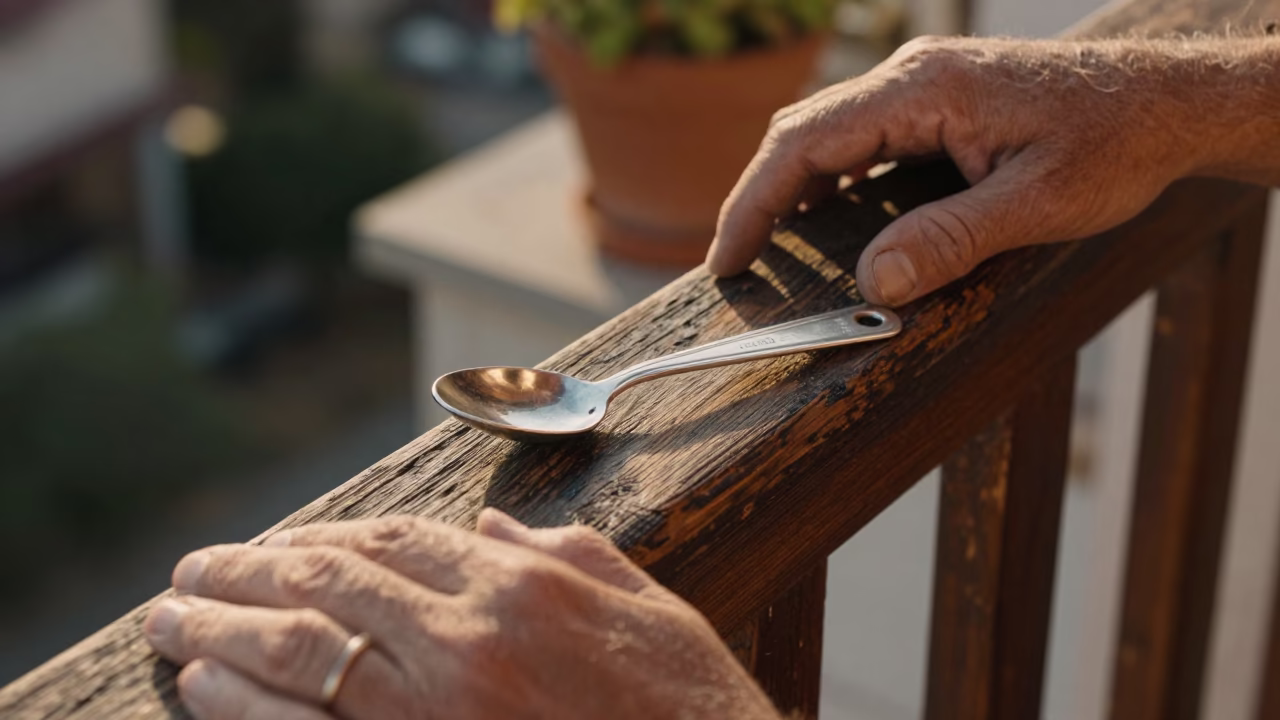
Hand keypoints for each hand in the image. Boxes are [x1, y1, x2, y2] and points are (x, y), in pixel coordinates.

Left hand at [144, 511, 776, 719]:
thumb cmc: (684, 706)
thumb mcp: (647, 606)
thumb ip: (565, 555)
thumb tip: (490, 530)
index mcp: (521, 586)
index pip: (397, 539)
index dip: (326, 535)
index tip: (281, 542)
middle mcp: (465, 637)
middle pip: (329, 584)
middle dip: (249, 571)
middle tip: (193, 571)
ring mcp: (433, 709)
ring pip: (302, 650)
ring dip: (225, 628)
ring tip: (174, 617)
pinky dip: (246, 704)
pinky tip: (207, 685)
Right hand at [709, 36, 1265, 304]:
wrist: (1170, 102)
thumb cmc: (1116, 143)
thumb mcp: (1037, 202)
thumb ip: (951, 239)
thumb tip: (875, 282)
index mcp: (924, 89)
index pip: (805, 141)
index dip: (753, 202)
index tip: (729, 258)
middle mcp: (914, 75)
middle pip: (803, 132)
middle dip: (760, 198)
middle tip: (737, 262)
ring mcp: (925, 83)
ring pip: (828, 131)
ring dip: (792, 187)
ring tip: (770, 248)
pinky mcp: (940, 100)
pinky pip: (862, 135)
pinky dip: (831, 178)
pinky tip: (831, 218)